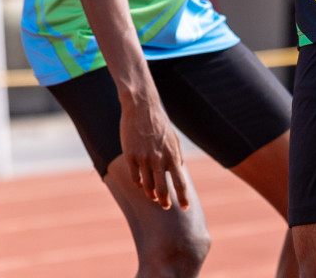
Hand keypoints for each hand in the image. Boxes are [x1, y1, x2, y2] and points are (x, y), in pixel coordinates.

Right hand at [118, 91, 189, 209]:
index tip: (185, 208)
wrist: (141, 107)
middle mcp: (159, 159)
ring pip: (147, 186)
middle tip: (166, 206)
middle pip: (163, 190)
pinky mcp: (130, 155)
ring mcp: (144, 158)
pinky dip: (138, 184)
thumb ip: (176, 157)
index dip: (183, 198)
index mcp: (173, 156)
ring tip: (153, 197)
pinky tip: (140, 185)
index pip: (181, 183)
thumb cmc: (159, 123)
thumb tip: (177, 172)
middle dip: (165, 202)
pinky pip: (135, 177)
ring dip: (151, 195)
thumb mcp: (173, 140)